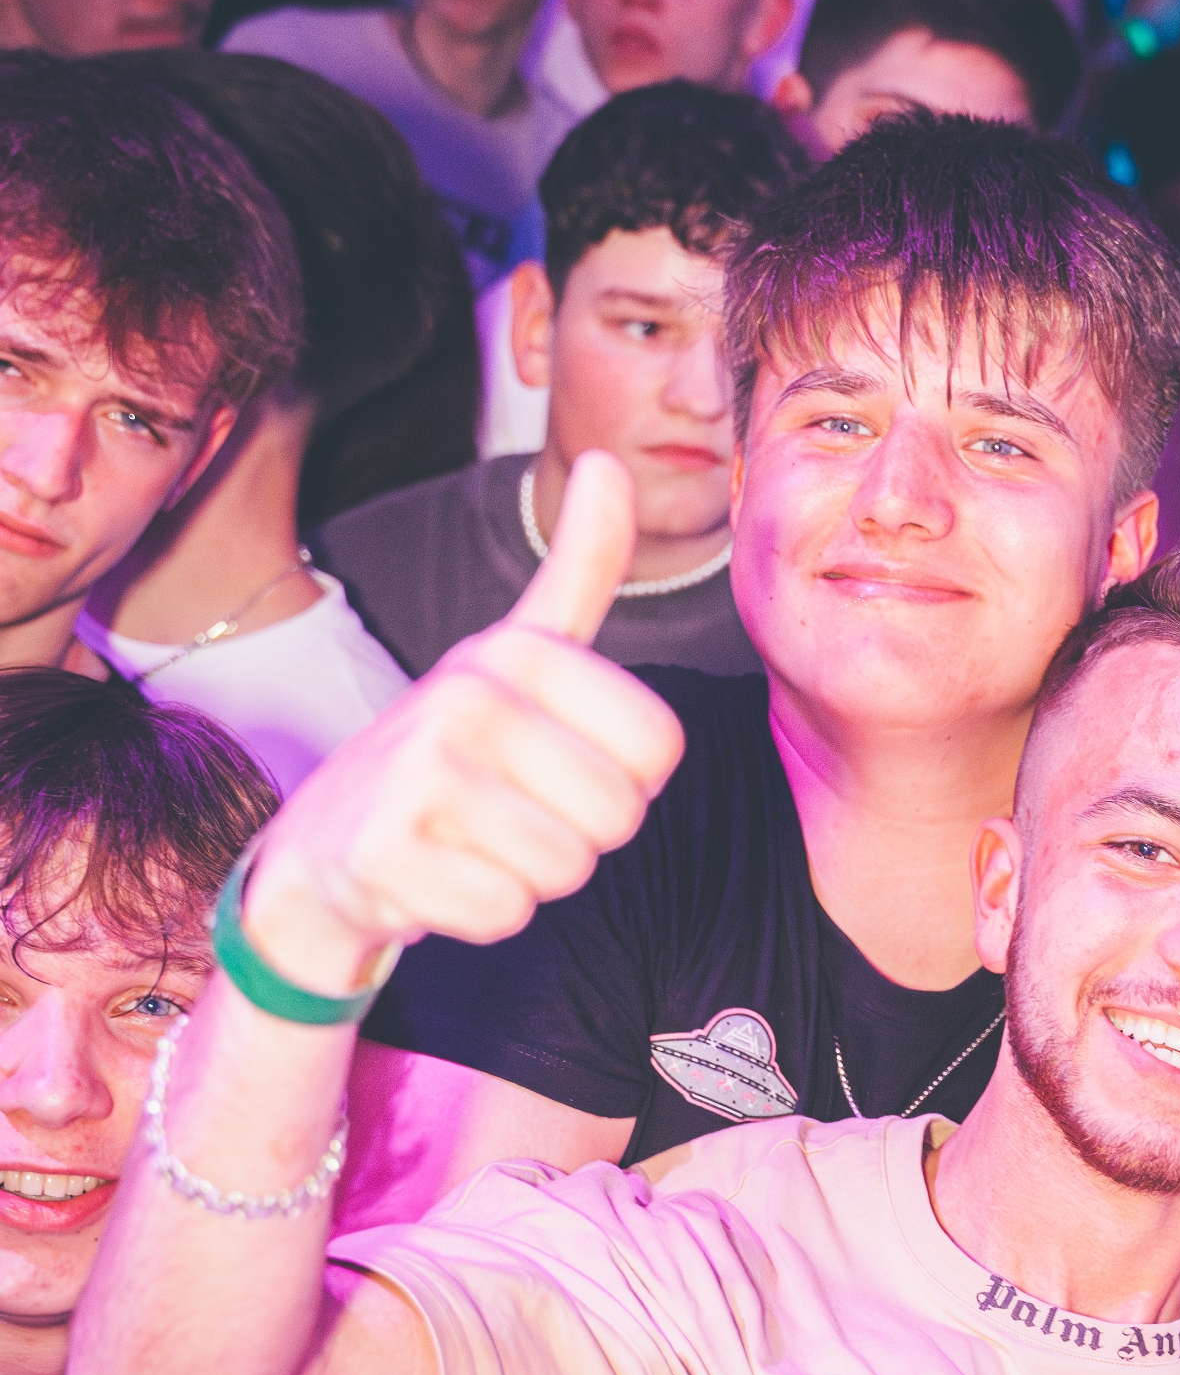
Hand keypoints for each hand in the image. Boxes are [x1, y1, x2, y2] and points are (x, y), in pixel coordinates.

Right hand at [240, 454, 684, 996]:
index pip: (659, 749)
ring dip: (530, 875)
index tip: (557, 763)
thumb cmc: (450, 751)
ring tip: (473, 840)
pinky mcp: (383, 855)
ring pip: (566, 868)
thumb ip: (579, 567)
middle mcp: (463, 697)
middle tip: (510, 811)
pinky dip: (480, 912)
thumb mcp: (518, 651)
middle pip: (618, 815)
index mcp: (513, 651)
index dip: (622, 777)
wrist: (325, 846)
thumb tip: (609, 461)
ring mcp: (416, 774)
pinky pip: (506, 912)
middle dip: (578, 834)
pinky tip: (436, 877)